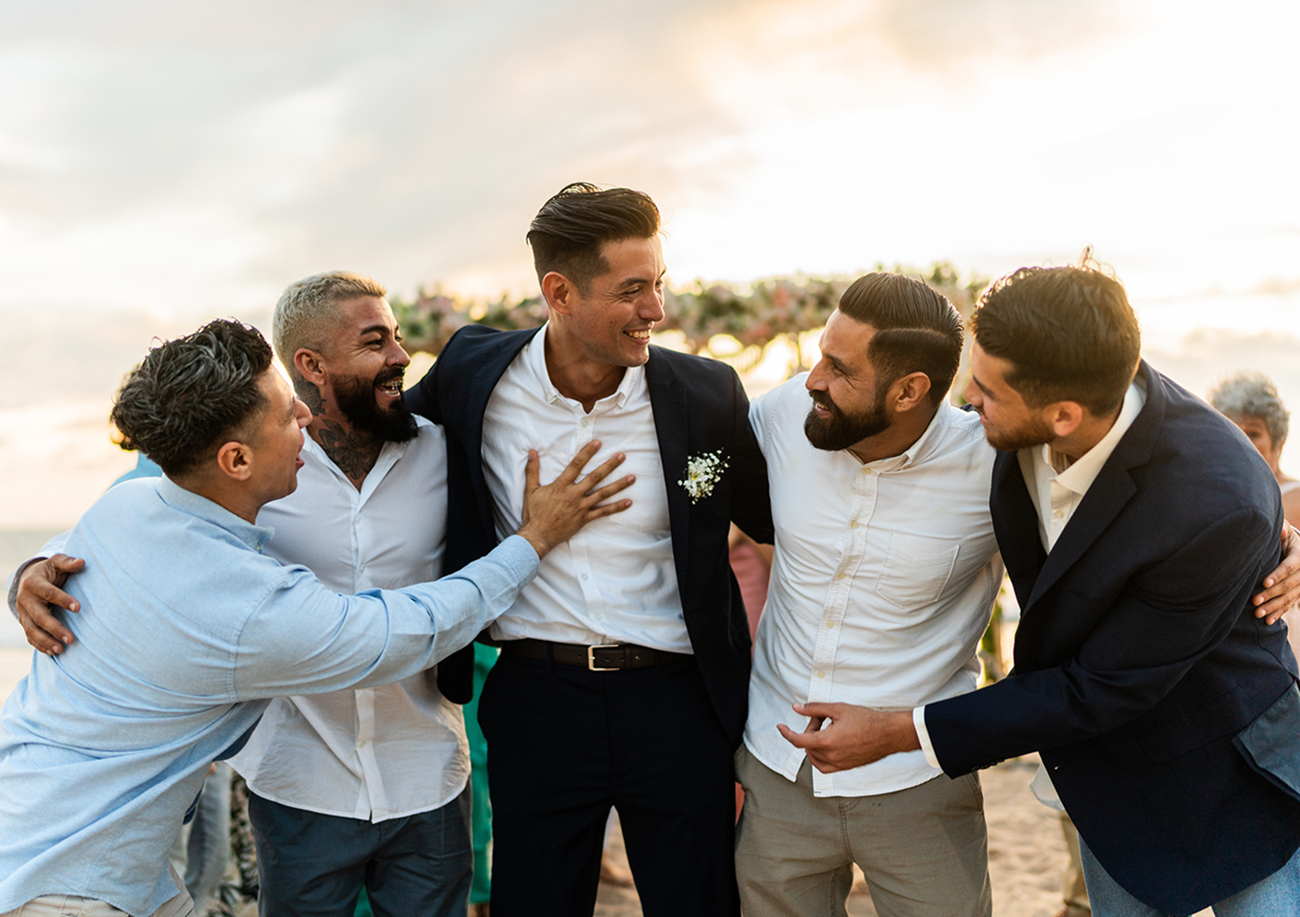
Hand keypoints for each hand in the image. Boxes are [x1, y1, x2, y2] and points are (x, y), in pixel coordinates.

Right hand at [16, 554, 85, 655]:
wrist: (29, 578)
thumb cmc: (49, 570)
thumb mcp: (57, 562)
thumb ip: (68, 563)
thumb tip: (82, 562)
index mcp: (33, 583)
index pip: (49, 593)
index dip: (63, 600)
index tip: (79, 608)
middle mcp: (25, 600)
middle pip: (40, 617)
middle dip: (55, 628)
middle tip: (72, 639)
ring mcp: (23, 613)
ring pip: (32, 630)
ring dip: (46, 641)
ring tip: (62, 649)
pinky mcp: (25, 622)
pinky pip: (30, 636)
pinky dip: (40, 645)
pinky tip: (53, 652)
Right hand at [516, 441, 633, 558]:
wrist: (537, 537)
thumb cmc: (533, 514)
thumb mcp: (530, 490)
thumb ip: (532, 470)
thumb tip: (532, 452)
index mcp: (560, 486)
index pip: (576, 465)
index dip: (587, 452)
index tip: (597, 443)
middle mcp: (573, 495)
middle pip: (595, 477)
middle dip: (609, 465)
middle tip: (622, 456)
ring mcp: (581, 507)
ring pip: (603, 494)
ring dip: (619, 485)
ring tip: (632, 477)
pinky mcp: (584, 519)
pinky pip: (603, 512)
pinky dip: (616, 507)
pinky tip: (628, 502)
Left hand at [776, 702, 919, 772]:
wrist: (889, 734)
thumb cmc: (867, 720)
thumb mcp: (838, 709)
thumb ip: (814, 709)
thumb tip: (797, 708)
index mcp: (828, 742)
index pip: (798, 741)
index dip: (786, 733)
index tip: (780, 727)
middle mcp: (832, 757)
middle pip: (808, 745)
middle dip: (810, 730)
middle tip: (822, 717)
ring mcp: (839, 765)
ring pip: (815, 757)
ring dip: (814, 743)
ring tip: (828, 728)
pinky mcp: (846, 768)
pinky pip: (825, 766)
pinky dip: (820, 755)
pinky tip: (829, 742)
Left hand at [1253, 524, 1299, 623]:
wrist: (1297, 549)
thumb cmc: (1284, 539)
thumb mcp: (1285, 534)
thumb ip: (1281, 531)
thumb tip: (1280, 530)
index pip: (1290, 567)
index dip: (1278, 575)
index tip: (1263, 583)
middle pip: (1288, 586)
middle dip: (1271, 594)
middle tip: (1254, 601)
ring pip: (1289, 598)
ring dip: (1273, 607)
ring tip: (1257, 613)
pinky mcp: (1298, 593)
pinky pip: (1289, 604)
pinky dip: (1279, 613)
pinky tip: (1268, 621)